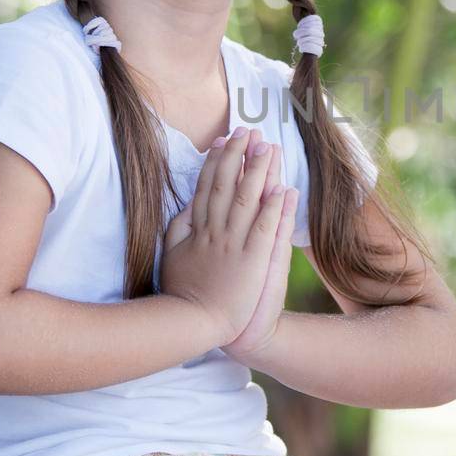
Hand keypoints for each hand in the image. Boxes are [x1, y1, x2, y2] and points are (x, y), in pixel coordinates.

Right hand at [161, 127, 295, 347]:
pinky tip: (283, 188)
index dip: (216, 161)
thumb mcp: (172, 254)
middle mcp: (215, 231)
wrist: (193, 324)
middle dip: (238, 156)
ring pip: (247, 200)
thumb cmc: (183, 292)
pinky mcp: (251, 260)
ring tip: (268, 147)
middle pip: (227, 185)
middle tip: (248, 131)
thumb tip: (187, 204)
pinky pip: (264, 229)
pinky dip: (273, 208)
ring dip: (258, 172)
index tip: (223, 140)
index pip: (207, 187)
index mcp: (197, 229)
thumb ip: (179, 227)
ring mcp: (233, 245)